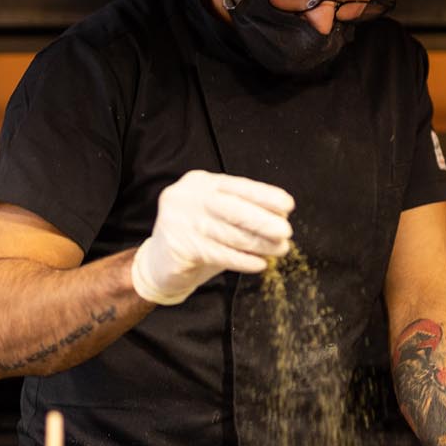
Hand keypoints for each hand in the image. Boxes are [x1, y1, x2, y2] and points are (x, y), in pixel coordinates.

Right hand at [131, 169, 294, 305]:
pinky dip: (243, 259)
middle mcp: (186, 197)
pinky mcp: (177, 246)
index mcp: (200, 182)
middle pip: (232, 208)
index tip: (288, 205)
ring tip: (280, 249)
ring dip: (259, 243)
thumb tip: (280, 217)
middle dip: (263, 220)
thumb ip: (242, 212)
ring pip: (228, 233)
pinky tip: (259, 263)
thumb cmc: (197, 236)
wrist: (158, 263)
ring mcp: (179, 221)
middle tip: (286, 231)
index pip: (237, 186)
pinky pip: (219, 253)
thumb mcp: (217, 215)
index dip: (264, 195)